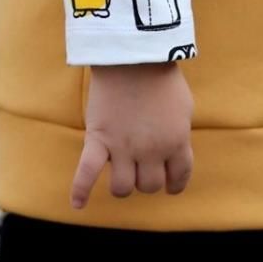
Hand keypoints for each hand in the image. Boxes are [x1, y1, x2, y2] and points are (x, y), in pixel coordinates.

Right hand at [71, 63, 193, 209]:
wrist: (132, 56)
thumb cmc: (162, 78)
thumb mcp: (184, 107)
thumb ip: (179, 133)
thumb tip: (174, 150)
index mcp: (176, 143)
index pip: (179, 177)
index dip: (175, 184)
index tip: (170, 185)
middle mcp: (151, 151)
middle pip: (149, 186)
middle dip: (147, 181)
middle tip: (142, 170)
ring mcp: (123, 148)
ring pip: (123, 188)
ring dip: (123, 186)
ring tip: (121, 176)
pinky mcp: (98, 140)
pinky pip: (86, 173)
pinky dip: (80, 190)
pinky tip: (78, 205)